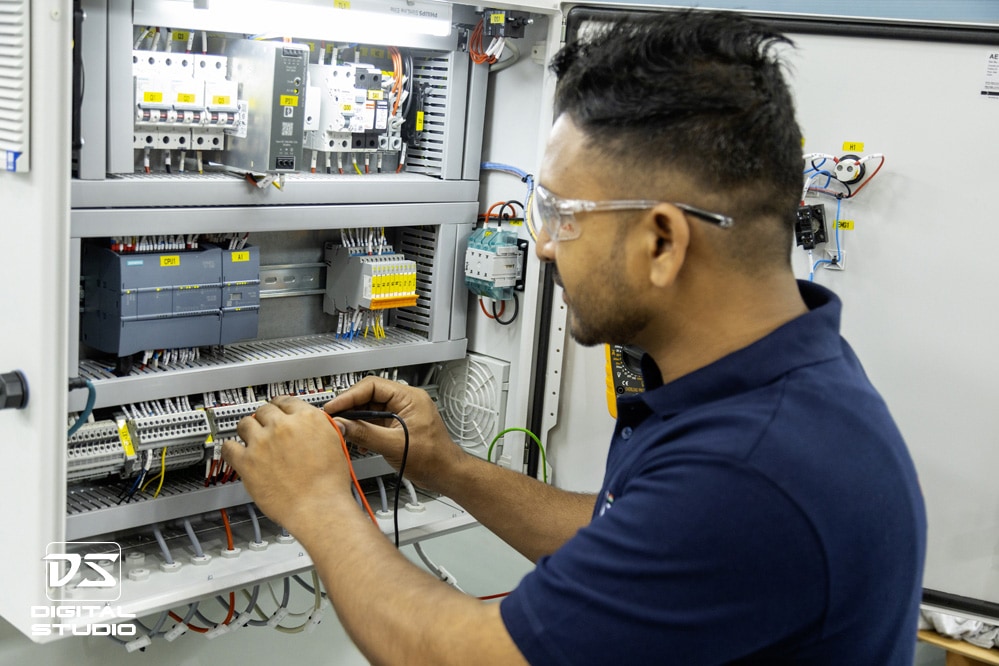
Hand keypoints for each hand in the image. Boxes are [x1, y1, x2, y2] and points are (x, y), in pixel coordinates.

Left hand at [222, 395, 353, 532]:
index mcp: (307, 418)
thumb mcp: (335, 444)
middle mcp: (283, 426)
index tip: (277, 411)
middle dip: (265, 419)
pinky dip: (230, 449)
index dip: (280, 407)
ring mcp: (262, 442)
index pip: (286, 401)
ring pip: (245, 424)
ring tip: (250, 439)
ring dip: (248, 430)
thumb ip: (320, 429)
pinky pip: (228, 447)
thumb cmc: (329, 483)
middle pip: (264, 410)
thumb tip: (312, 427)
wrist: (318, 506)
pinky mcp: (247, 461)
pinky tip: (234, 452)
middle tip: (265, 428)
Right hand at [323, 376, 466, 493]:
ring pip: (370, 410)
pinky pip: (375, 422)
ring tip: (344, 432)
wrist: (446, 474)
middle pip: (369, 396)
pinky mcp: (398, 427)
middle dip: (350, 409)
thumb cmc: (433, 458)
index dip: (349, 396)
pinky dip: (364, 430)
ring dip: (356, 421)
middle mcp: (405, 402)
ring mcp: (401, 414)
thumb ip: (365, 433)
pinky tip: (359, 442)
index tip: (334, 407)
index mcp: (409, 397)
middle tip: (334, 420)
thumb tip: (341, 425)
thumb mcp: (393, 445)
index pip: (372, 385)